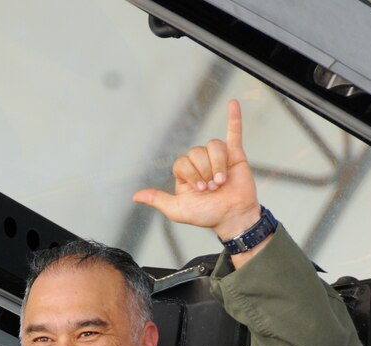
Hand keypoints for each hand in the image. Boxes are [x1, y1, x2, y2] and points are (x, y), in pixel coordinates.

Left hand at [133, 99, 261, 241]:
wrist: (233, 217)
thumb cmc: (207, 215)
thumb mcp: (178, 210)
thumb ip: (158, 200)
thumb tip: (135, 196)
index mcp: (185, 174)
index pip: (181, 162)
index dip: (191, 174)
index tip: (200, 190)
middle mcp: (200, 163)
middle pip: (196, 152)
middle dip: (204, 172)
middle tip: (212, 188)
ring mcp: (217, 158)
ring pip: (213, 146)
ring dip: (217, 165)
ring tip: (222, 181)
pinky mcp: (235, 155)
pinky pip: (234, 133)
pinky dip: (234, 118)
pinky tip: (233, 103)